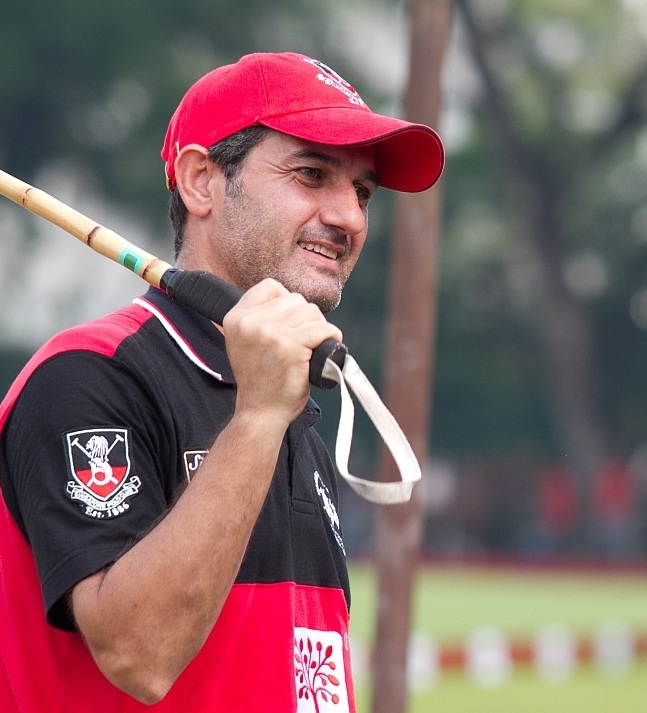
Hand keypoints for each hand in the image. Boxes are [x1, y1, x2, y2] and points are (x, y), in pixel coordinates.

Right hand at [222, 278, 342, 428]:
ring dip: (319, 329)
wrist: (261, 413)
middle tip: (303, 343)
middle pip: (295, 299)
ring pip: (311, 312)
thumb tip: (290, 299)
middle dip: (306, 319)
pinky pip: (324, 330)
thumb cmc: (261, 380)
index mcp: (235, 317)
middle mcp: (250, 321)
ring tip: (310, 349)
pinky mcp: (291, 345)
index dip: (286, 302)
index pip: (270, 286)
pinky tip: (325, 350)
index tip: (289, 325)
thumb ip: (258, 318)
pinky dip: (331, 339)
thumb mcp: (245, 342)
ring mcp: (270, 332)